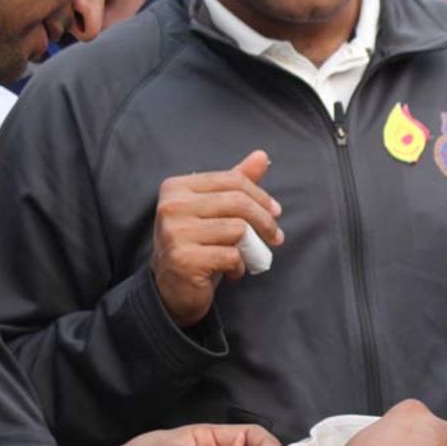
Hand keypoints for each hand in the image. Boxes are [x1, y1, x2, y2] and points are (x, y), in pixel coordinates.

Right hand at [152, 150, 283, 327]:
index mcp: (176, 187)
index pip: (232, 180)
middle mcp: (171, 206)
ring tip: (244, 257)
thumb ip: (235, 182)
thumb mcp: (214, 211)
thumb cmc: (195, 245)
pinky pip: (231, 256)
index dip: (260, 196)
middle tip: (274, 237)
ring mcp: (175, 233)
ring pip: (237, 229)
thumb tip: (262, 156)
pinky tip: (231, 272)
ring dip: (250, 248)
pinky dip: (239, 267)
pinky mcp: (184, 259)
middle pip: (238, 202)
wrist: (171, 289)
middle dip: (264, 221)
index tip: (275, 212)